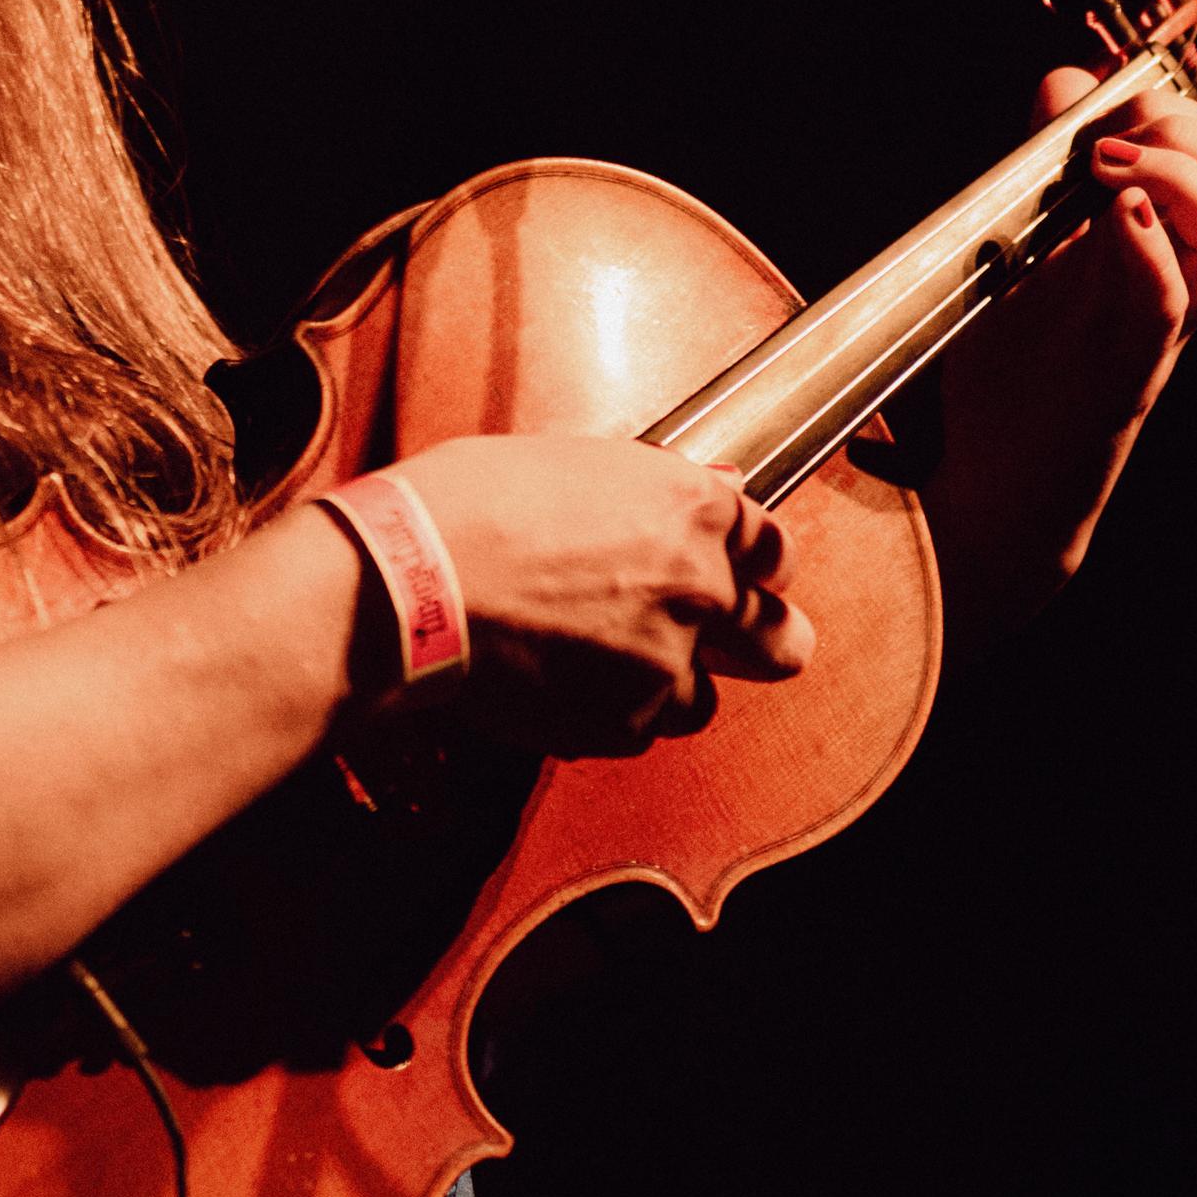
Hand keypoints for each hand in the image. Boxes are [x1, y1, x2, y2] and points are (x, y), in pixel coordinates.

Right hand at [373, 433, 811, 756]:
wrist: (414, 581)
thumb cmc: (475, 504)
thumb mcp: (578, 464)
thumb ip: (662, 487)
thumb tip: (719, 492)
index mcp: (694, 511)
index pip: (776, 551)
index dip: (757, 565)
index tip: (741, 574)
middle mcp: (699, 589)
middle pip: (782, 640)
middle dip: (763, 640)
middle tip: (732, 642)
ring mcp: (665, 665)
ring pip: (705, 699)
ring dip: (669, 685)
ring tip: (605, 663)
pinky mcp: (622, 724)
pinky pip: (639, 733)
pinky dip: (610, 715)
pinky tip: (561, 681)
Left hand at [921, 77, 1196, 645]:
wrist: (998, 491)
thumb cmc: (1016, 374)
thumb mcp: (1027, 250)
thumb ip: (1050, 168)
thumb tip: (1068, 81)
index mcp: (1169, 255)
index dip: (1189, 110)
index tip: (1110, 98)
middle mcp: (1181, 292)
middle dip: (1193, 134)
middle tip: (1111, 139)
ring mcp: (1156, 334)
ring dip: (1183, 182)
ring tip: (1113, 173)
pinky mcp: (1120, 374)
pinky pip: (1167, 303)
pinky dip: (1150, 248)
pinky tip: (1120, 216)